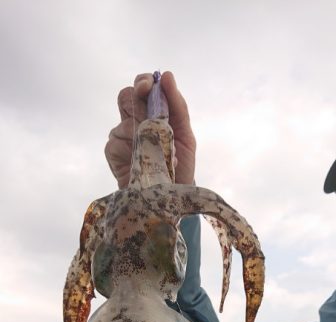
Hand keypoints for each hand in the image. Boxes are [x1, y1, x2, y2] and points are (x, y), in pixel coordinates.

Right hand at [105, 71, 196, 187]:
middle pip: (125, 97)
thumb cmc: (180, 165)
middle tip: (149, 115)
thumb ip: (178, 106)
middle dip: (137, 102)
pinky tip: (143, 162)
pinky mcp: (113, 153)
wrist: (173, 195)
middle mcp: (133, 120)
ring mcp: (121, 137)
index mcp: (152, 112)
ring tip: (157, 152)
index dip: (143, 82)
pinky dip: (133, 151)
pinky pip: (116, 143)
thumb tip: (166, 75)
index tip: (148, 87)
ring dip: (142, 135)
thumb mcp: (186, 135)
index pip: (141, 87)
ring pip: (123, 122)